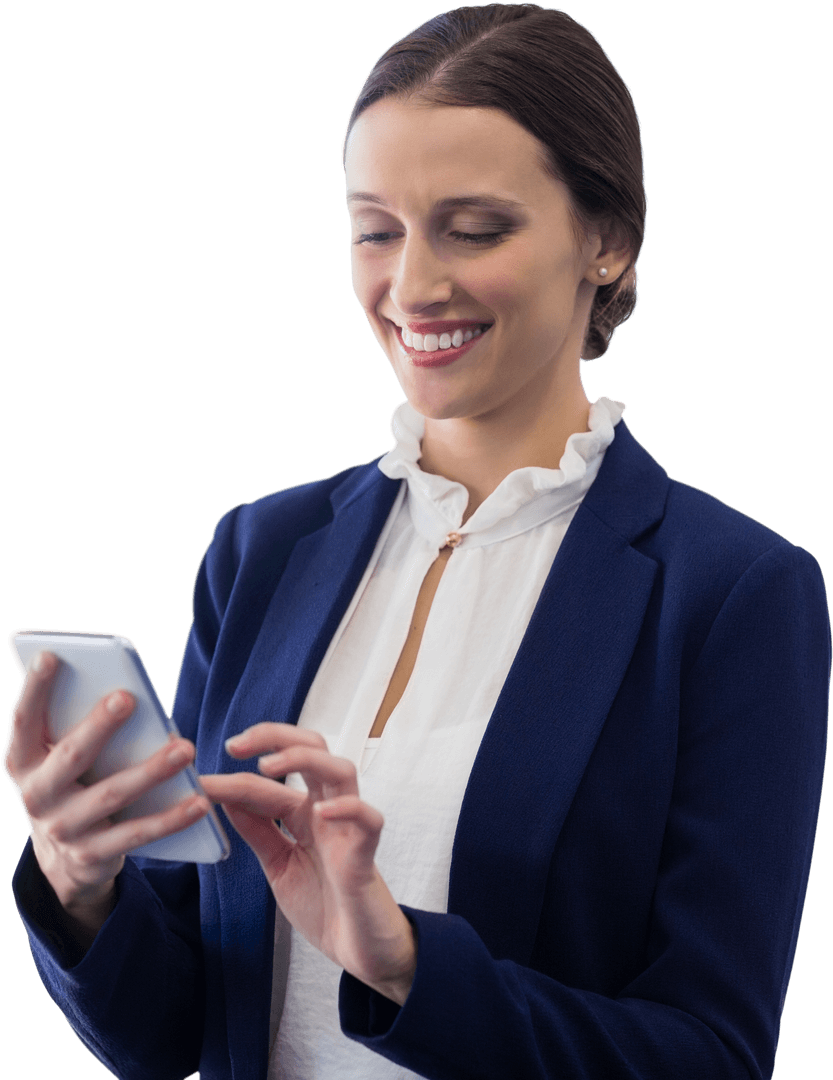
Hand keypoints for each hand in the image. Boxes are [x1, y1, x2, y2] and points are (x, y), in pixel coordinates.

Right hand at [3, 651, 208, 934]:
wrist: (63, 859)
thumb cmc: (71, 783)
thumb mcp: (57, 758)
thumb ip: (74, 726)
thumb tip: (118, 686)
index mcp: (22, 762)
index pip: (24, 720)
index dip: (34, 689)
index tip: (51, 656)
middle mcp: (36, 796)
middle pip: (70, 756)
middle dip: (98, 726)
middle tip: (128, 697)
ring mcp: (63, 829)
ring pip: (111, 795)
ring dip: (151, 771)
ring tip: (185, 749)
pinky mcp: (92, 855)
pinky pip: (137, 834)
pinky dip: (171, 818)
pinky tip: (198, 801)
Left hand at [199, 723, 416, 1004]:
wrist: (357, 951)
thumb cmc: (324, 904)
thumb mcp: (279, 865)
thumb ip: (259, 833)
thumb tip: (228, 799)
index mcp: (304, 814)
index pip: (270, 781)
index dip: (234, 776)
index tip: (199, 780)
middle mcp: (327, 811)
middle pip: (314, 748)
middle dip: (276, 736)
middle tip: (236, 745)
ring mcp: (348, 829)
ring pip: (341, 770)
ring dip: (305, 759)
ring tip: (268, 767)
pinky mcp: (366, 854)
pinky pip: (368, 819)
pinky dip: (348, 808)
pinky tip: (322, 812)